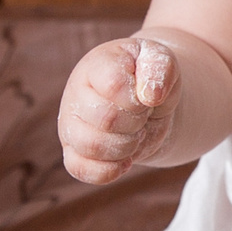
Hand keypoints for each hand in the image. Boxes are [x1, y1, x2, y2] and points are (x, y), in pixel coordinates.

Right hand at [58, 37, 179, 183]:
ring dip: (126, 146)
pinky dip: (109, 170)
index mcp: (96, 65)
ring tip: (134, 133)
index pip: (114, 85)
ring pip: (92, 147)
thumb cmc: (148, 77)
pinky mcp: (73, 152)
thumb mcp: (161, 60)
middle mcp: (75, 94)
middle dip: (137, 122)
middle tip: (142, 114)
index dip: (139, 97)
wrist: (146, 102)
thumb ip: (158, 67)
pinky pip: (82, 169)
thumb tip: (150, 95)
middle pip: (107, 120)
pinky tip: (126, 159)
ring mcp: (70, 125)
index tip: (147, 95)